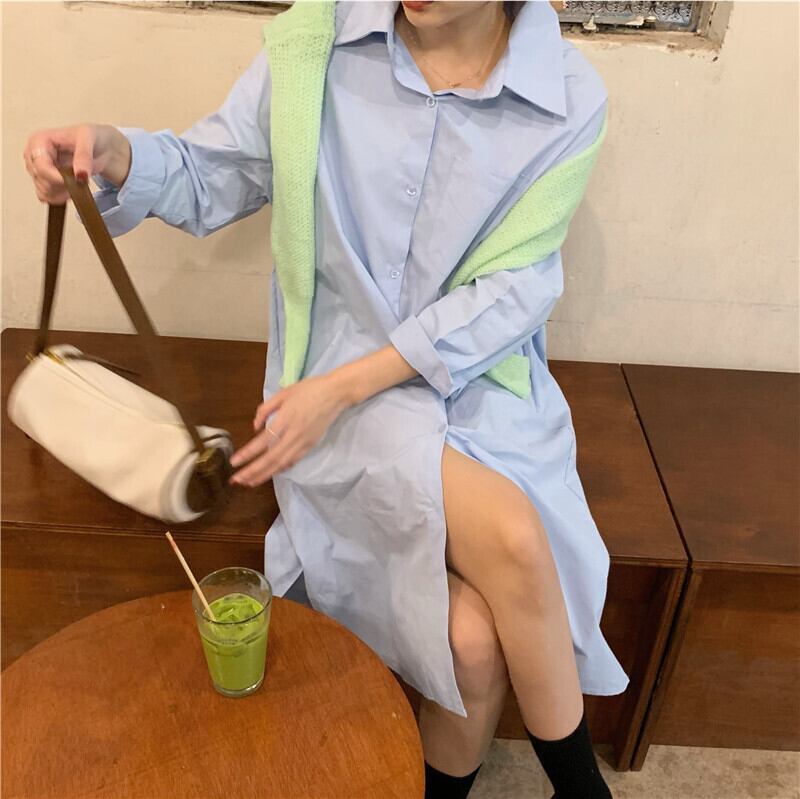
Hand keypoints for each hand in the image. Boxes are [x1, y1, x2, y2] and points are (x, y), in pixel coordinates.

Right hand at [23, 123, 131, 203]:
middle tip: (80, 181)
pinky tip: (72, 192)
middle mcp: (34, 155)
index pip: (40, 165)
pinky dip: (59, 198)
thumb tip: (80, 175)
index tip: (75, 181)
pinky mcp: (45, 181)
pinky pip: (45, 196)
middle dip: (61, 185)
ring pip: (43, 190)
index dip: (55, 177)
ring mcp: (38, 169)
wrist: (100, 147)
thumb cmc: (91, 138)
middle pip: (40, 180)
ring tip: (79, 184)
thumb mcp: (89, 139)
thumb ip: (83, 156)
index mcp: (39, 141)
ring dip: (62, 192)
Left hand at [228, 373, 352, 487]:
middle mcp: (294, 434)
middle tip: (237, 480)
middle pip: (271, 458)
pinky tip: (270, 474)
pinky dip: (280, 469)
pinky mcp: (311, 445)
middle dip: (253, 471)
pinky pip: (293, 460)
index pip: (263, 441)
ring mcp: (304, 442)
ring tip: (250, 482)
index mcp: (286, 419)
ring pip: (282, 463)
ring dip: (265, 474)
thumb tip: (255, 427)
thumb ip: (265, 409)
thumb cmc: (308, 389)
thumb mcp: (283, 393)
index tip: (234, 462)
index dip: (248, 453)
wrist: (336, 394)